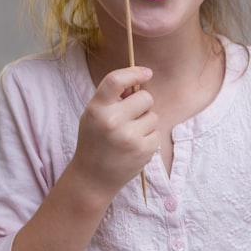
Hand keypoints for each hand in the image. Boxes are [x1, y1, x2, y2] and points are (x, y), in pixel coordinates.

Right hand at [69, 66, 157, 198]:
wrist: (93, 177)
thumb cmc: (95, 141)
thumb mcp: (94, 115)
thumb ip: (113, 97)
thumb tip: (139, 80)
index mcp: (97, 109)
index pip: (115, 81)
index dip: (134, 73)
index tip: (146, 73)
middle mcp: (113, 121)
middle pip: (145, 97)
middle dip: (142, 104)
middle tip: (130, 116)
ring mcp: (129, 137)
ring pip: (153, 116)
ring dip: (145, 122)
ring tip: (129, 135)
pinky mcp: (143, 150)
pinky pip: (156, 132)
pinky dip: (148, 137)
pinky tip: (134, 146)